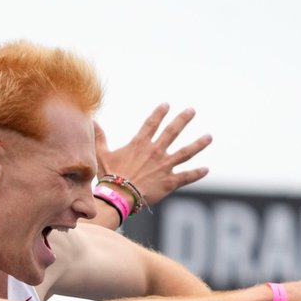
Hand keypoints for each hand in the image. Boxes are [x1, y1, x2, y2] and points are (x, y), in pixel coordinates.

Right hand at [94, 104, 211, 206]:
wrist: (118, 196)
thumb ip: (99, 137)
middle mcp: (155, 152)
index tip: (167, 104)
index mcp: (140, 144)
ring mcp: (164, 166)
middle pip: (172, 132)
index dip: (159, 113)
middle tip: (192, 111)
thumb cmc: (108, 177)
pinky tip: (206, 169)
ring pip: (186, 152)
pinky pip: (186, 176)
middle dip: (183, 120)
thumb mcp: (101, 155)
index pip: (151, 123)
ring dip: (198, 144)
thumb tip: (91, 121)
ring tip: (209, 137)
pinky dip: (197, 174)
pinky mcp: (169, 181)